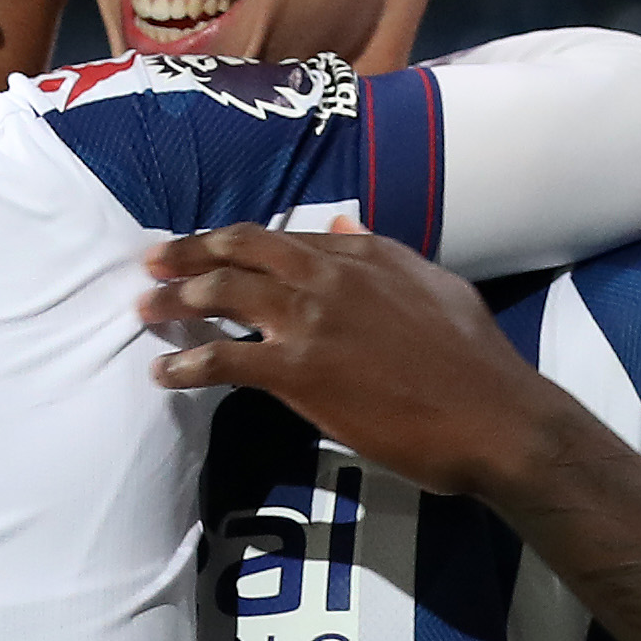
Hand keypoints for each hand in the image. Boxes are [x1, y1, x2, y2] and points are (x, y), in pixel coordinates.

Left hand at [137, 222, 578, 498]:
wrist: (493, 417)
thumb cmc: (474, 361)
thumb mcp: (433, 286)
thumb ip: (382, 254)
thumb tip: (344, 224)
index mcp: (363, 253)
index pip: (282, 238)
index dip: (236, 243)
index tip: (207, 249)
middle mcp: (329, 275)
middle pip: (240, 251)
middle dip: (189, 253)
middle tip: (154, 262)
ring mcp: (310, 321)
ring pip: (222, 294)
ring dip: (175, 300)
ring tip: (146, 308)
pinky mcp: (298, 371)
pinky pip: (223, 360)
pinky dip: (186, 364)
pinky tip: (165, 373)